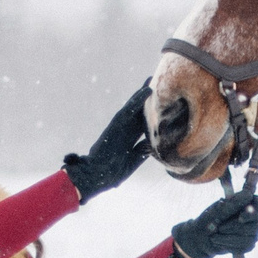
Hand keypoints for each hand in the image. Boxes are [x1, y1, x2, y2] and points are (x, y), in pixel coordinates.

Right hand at [63, 82, 153, 200]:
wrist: (96, 176)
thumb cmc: (111, 172)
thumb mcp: (132, 161)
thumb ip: (141, 151)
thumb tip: (153, 144)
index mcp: (128, 139)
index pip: (142, 123)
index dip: (151, 114)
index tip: (161, 105)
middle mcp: (124, 130)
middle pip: (138, 112)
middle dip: (147, 100)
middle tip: (157, 84)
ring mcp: (119, 126)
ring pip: (133, 107)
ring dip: (142, 94)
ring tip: (152, 81)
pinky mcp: (116, 125)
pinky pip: (129, 110)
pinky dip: (138, 100)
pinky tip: (148, 90)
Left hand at [171, 192, 257, 257]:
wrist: (200, 238)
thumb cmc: (209, 219)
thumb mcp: (217, 210)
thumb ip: (233, 203)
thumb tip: (248, 194)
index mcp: (248, 203)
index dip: (256, 213)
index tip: (241, 217)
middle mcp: (253, 217)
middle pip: (256, 225)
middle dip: (235, 228)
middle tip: (219, 228)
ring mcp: (252, 232)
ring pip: (251, 238)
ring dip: (230, 238)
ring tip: (215, 236)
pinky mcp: (248, 244)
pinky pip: (246, 247)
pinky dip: (230, 246)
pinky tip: (219, 242)